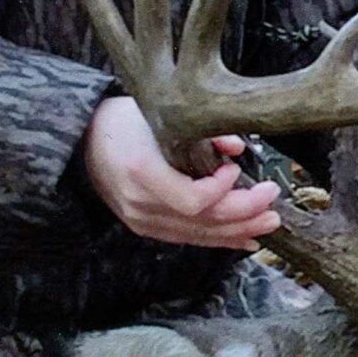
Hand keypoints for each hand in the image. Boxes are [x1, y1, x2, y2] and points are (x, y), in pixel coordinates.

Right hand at [83, 96, 280, 250]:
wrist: (84, 141)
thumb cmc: (125, 122)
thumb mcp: (160, 117)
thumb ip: (201, 134)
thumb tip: (238, 148)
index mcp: (142, 173)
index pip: (192, 200)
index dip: (222, 190)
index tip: (236, 168)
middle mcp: (141, 203)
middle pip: (201, 221)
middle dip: (244, 214)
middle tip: (273, 199)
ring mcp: (141, 220)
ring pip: (198, 235)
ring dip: (238, 231)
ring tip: (269, 223)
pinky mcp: (145, 226)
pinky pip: (188, 238)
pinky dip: (219, 239)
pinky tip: (244, 239)